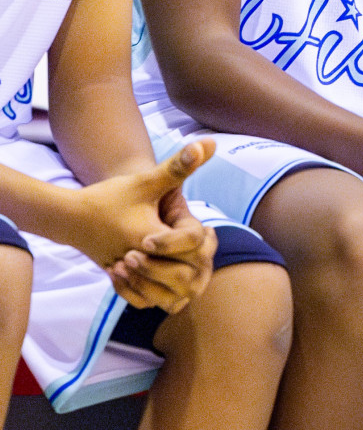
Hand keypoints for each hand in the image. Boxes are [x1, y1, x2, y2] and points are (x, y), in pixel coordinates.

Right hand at [72, 141, 216, 311]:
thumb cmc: (111, 196)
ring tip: (183, 261)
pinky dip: (159, 293)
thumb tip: (208, 142)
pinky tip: (165, 273)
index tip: (178, 223)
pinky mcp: (122, 282)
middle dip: (195, 263)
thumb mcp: (146, 180)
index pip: (192, 248)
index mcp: (151, 237)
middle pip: (184, 278)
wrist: (72, 216)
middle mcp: (141, 262)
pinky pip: (146, 301)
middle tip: (193, 249)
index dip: (194, 236)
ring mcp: (130, 276)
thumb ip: (178, 165)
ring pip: (167, 297)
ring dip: (181, 282)